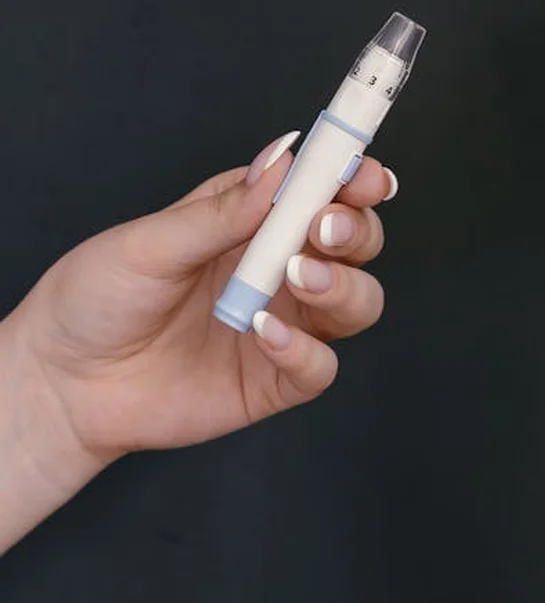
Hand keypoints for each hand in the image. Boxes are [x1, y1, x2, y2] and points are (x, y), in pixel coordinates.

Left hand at [3, 131, 397, 479]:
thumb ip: (221, 210)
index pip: (322, 192)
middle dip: (355, 232)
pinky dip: (304, 350)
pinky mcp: (277, 380)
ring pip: (357, 303)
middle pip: (357, 245)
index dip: (353, 180)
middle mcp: (279, 269)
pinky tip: (265, 334)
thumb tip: (281, 161)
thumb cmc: (96, 299)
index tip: (362, 175)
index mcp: (252, 220)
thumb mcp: (150, 242)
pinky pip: (320, 366)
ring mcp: (285, 325)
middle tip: (322, 231)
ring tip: (297, 279)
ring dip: (342, 287)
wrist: (65, 382)